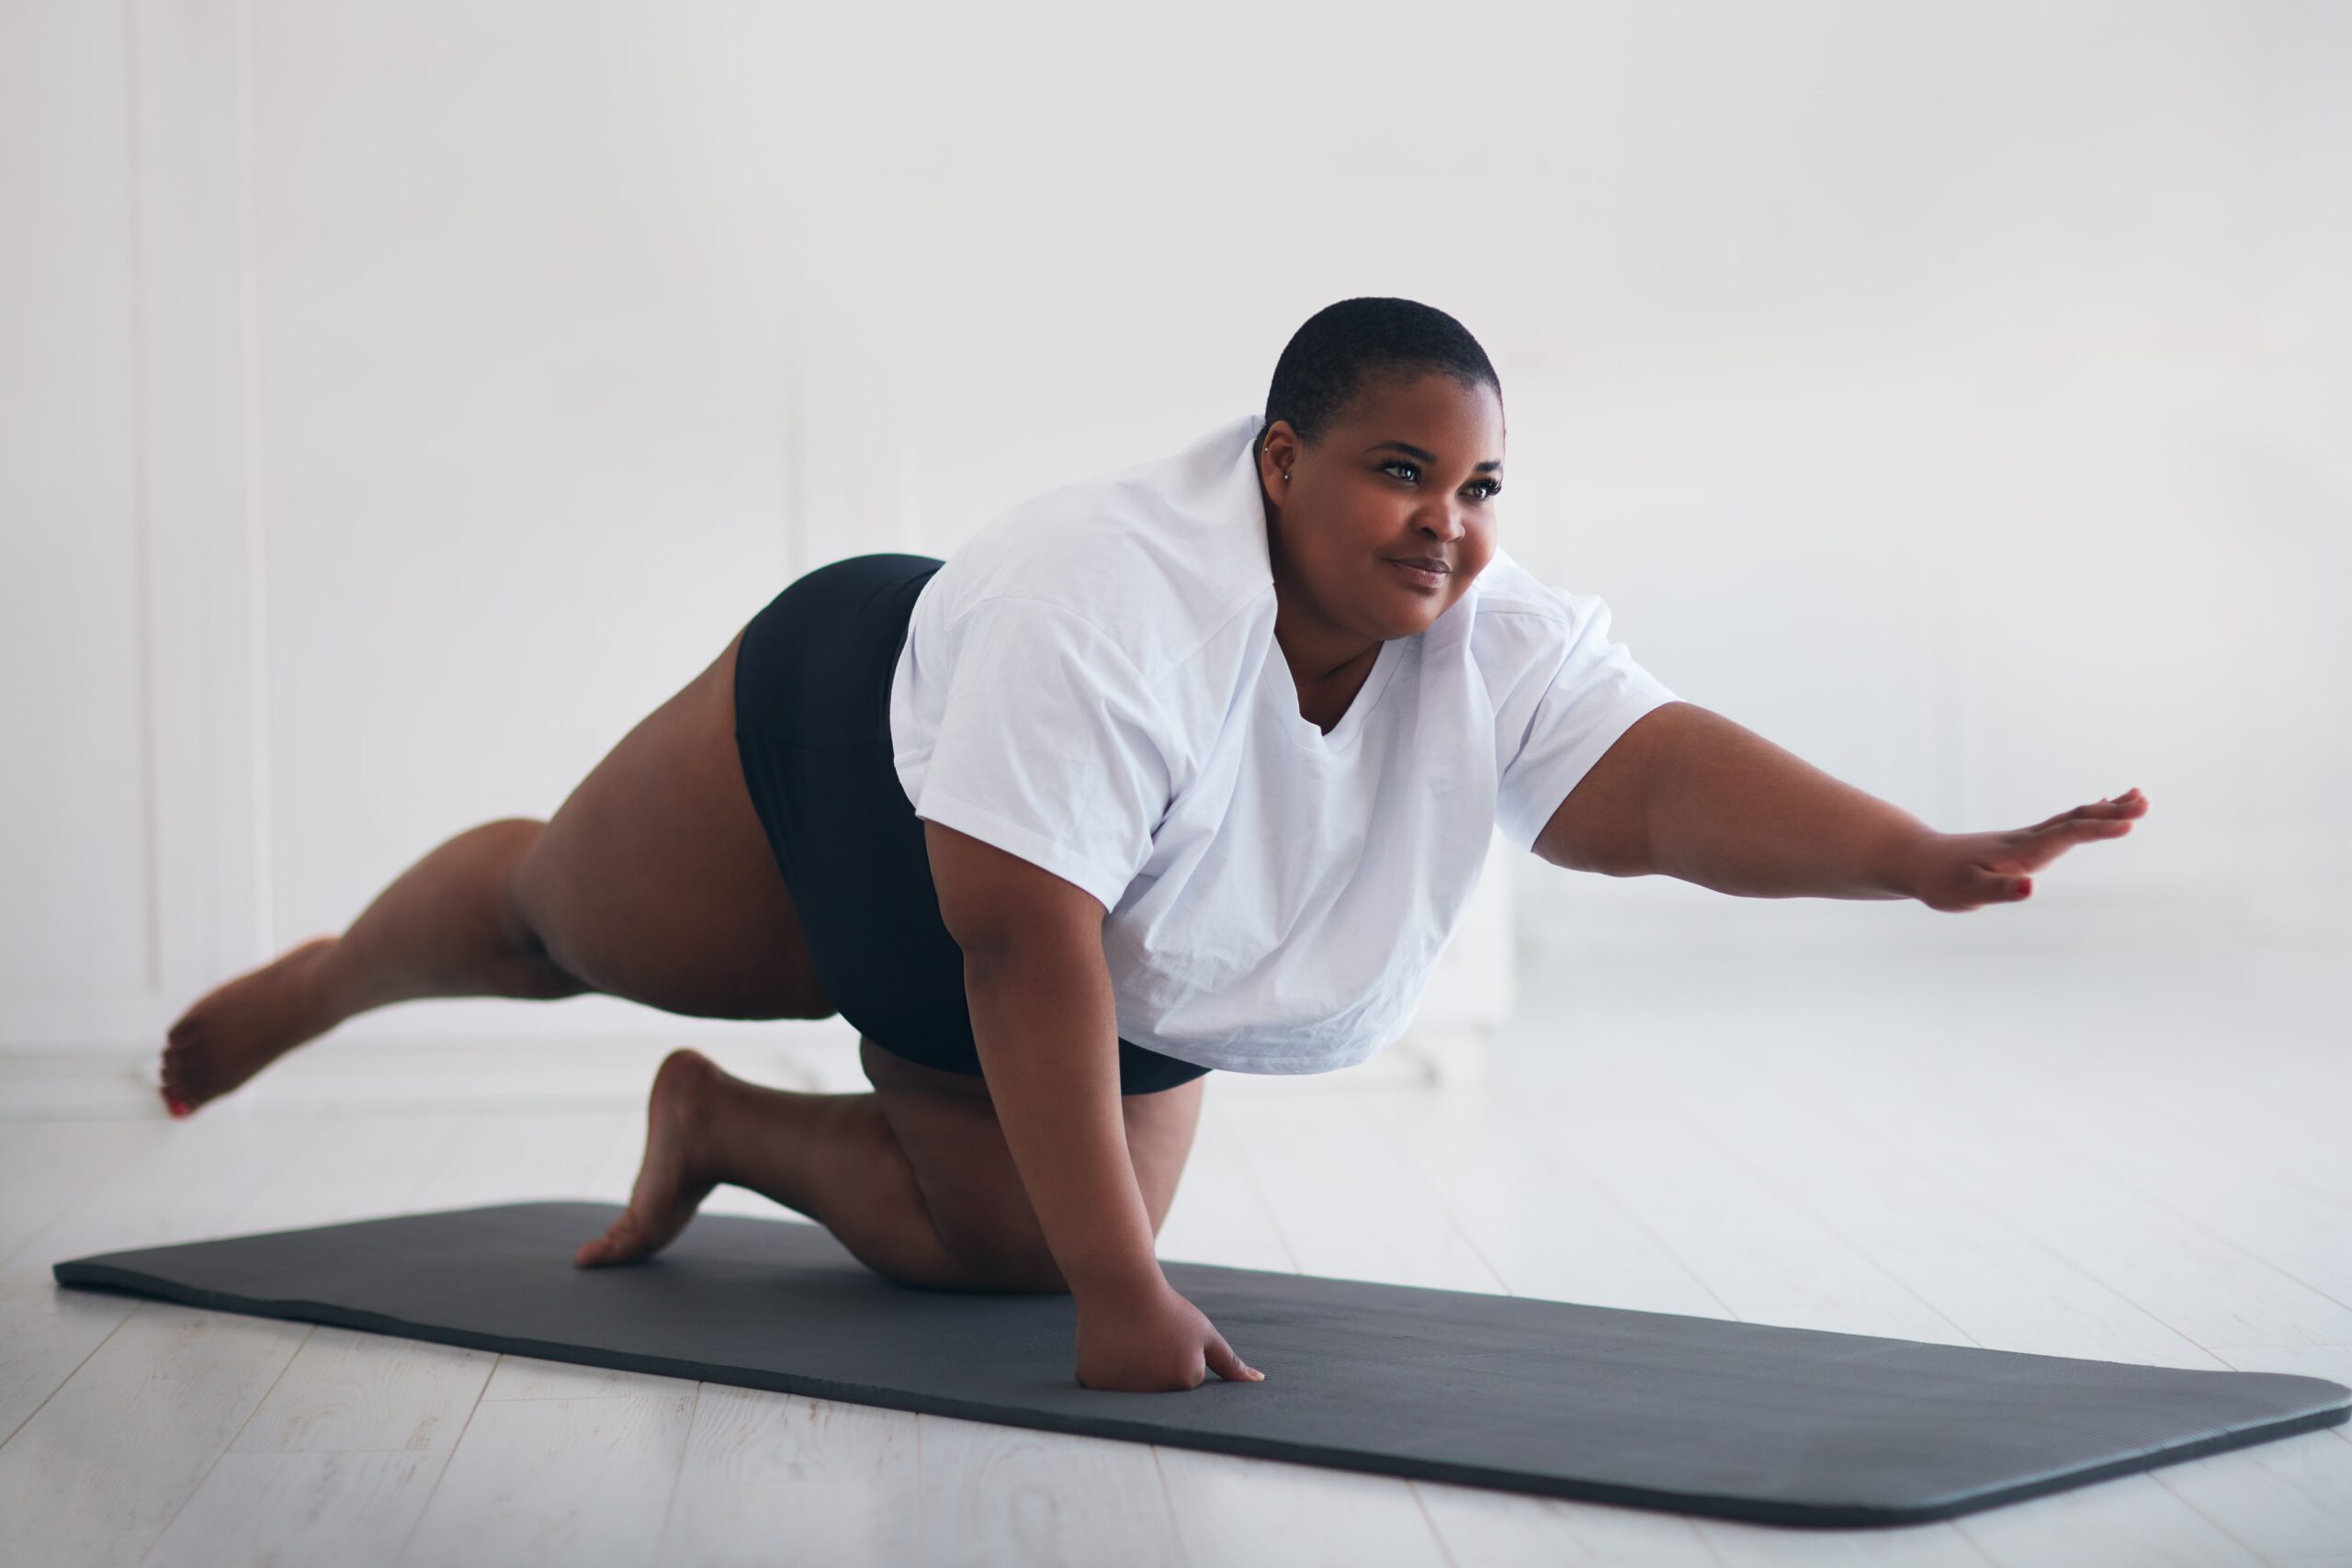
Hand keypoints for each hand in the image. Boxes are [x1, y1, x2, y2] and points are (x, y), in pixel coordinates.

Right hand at [1074, 1278, 1264, 1391]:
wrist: (1120, 1285)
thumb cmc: (1166, 1308)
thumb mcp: (1203, 1333)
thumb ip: (1229, 1363)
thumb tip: (1258, 1382)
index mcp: (1187, 1381)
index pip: (1187, 1382)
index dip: (1177, 1356)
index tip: (1169, 1337)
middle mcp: (1156, 1392)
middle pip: (1159, 1391)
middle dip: (1156, 1369)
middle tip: (1148, 1339)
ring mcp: (1123, 1390)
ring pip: (1131, 1390)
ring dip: (1130, 1371)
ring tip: (1129, 1339)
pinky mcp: (1096, 1384)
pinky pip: (1105, 1385)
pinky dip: (1107, 1368)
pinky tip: (1110, 1344)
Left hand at [1901, 787, 2148, 911]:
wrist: (1918, 860)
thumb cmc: (1941, 882)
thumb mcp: (1967, 894)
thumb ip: (2000, 891)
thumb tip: (2031, 888)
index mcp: (2020, 852)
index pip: (2065, 836)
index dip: (2097, 830)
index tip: (2129, 824)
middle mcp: (2027, 840)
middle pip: (2075, 821)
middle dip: (2111, 813)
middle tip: (2145, 801)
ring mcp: (2027, 838)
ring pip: (2072, 818)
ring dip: (2106, 809)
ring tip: (2139, 796)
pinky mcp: (2023, 843)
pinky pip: (2063, 824)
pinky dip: (2088, 814)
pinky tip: (2102, 806)